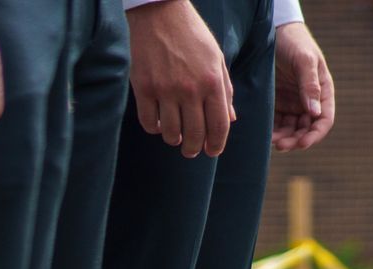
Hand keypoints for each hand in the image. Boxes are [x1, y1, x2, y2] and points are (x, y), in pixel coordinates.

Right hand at [127, 0, 232, 157]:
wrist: (159, 12)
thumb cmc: (192, 35)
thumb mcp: (216, 59)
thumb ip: (225, 91)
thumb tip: (229, 120)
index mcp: (212, 83)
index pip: (219, 126)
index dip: (217, 145)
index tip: (212, 151)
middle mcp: (190, 89)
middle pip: (195, 134)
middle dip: (195, 149)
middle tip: (192, 151)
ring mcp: (165, 89)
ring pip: (171, 132)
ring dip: (175, 140)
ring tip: (176, 138)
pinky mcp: (143, 86)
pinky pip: (148, 121)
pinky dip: (154, 129)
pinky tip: (158, 125)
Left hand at [273, 23, 334, 151]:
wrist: (273, 29)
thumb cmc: (294, 41)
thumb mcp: (304, 60)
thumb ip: (310, 85)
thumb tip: (315, 113)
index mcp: (323, 92)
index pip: (324, 120)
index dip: (314, 135)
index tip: (302, 143)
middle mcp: (310, 101)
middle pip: (306, 128)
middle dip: (296, 139)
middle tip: (281, 145)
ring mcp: (293, 103)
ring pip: (291, 128)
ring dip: (284, 138)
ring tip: (270, 141)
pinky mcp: (278, 102)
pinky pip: (277, 121)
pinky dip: (272, 130)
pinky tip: (264, 134)